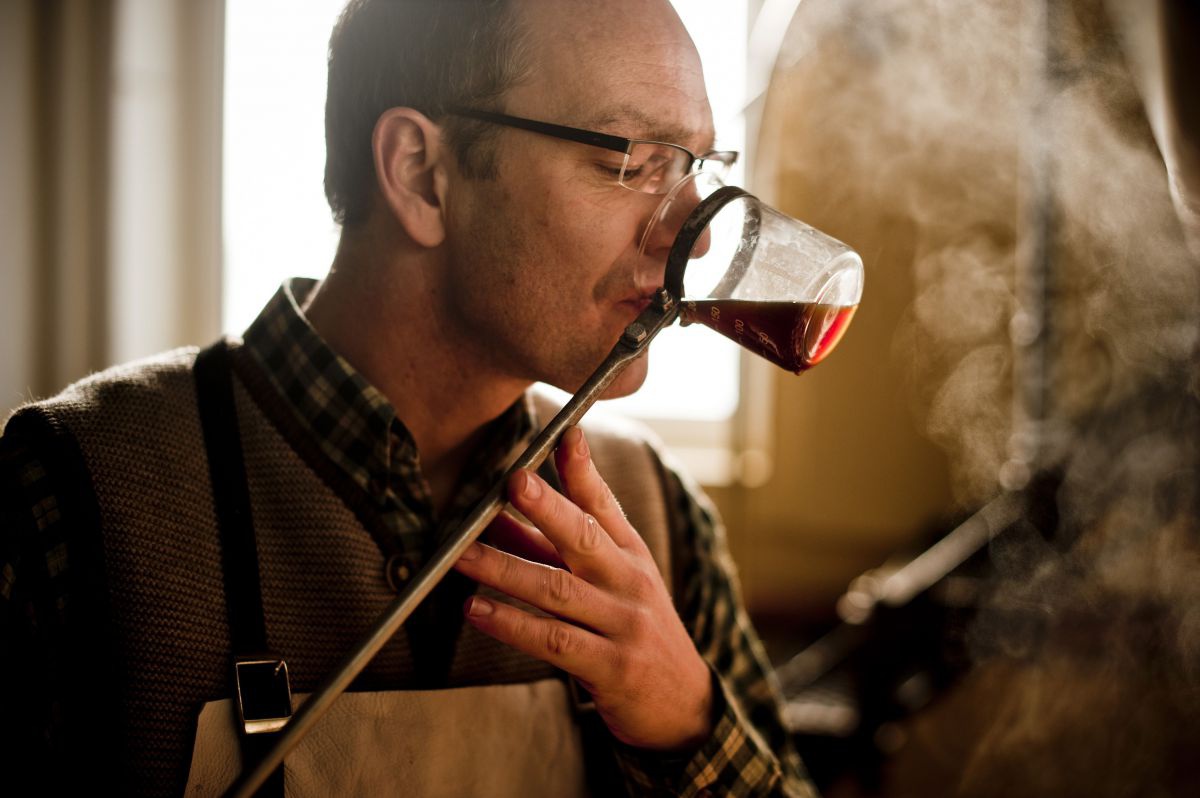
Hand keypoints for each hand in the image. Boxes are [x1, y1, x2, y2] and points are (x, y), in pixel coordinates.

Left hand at [453, 426, 713, 751]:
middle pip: (584, 538)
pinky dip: (512, 625)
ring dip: (506, 570)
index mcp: (629, 554)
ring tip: (463, 555)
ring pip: (557, 590)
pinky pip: (554, 641)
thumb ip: (554, 548)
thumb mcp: (610, 581)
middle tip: (512, 481)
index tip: (564, 433)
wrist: (682, 702)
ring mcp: (622, 624)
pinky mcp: (611, 667)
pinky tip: (477, 610)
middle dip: (548, 507)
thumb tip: (496, 514)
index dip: (583, 468)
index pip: (604, 503)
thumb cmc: (634, 630)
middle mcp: (628, 582)